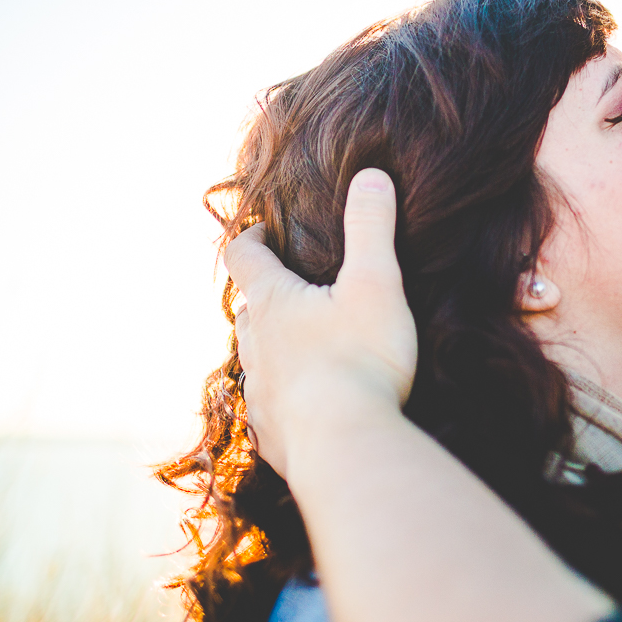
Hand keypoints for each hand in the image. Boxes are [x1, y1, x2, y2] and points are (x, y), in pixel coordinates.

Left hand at [224, 168, 418, 473]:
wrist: (344, 446)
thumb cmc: (361, 360)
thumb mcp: (376, 283)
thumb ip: (372, 227)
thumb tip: (371, 175)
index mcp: (274, 304)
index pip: (245, 259)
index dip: (251, 240)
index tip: (263, 230)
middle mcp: (256, 347)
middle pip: (248, 313)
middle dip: (264, 299)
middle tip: (287, 292)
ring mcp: (261, 396)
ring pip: (256, 364)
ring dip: (272, 351)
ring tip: (300, 351)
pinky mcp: (273, 438)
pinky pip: (271, 412)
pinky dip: (286, 401)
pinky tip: (308, 410)